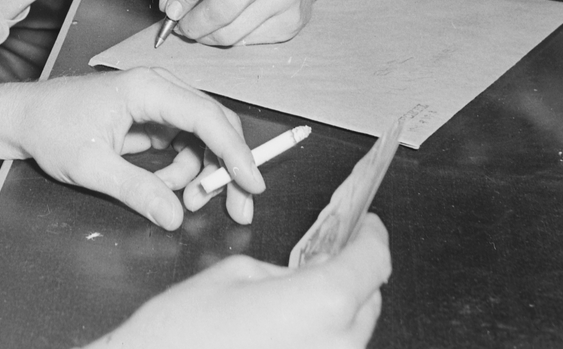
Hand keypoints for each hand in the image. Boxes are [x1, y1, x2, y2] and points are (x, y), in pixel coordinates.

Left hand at [0, 66, 263, 229]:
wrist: (25, 117)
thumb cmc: (52, 130)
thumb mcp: (90, 166)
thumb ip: (136, 190)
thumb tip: (175, 216)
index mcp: (146, 89)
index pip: (206, 117)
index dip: (235, 152)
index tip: (253, 184)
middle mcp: (157, 87)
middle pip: (213, 123)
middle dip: (227, 167)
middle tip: (236, 208)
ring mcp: (155, 100)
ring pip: (201, 135)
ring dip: (202, 172)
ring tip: (183, 202)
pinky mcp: (150, 115)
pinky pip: (183, 141)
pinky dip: (184, 168)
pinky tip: (164, 187)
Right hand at [91, 213, 390, 348]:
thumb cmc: (189, 327)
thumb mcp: (237, 272)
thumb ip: (284, 271)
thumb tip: (302, 278)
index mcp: (323, 302)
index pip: (373, 262)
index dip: (372, 237)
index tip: (366, 224)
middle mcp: (337, 344)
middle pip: (370, 300)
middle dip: (354, 272)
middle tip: (331, 252)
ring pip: (353, 332)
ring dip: (340, 307)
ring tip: (307, 288)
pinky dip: (321, 334)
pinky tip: (293, 322)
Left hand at [156, 0, 347, 45]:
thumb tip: (166, 2)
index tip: (170, 7)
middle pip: (222, 7)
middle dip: (192, 23)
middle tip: (179, 26)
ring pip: (233, 31)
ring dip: (205, 36)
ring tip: (196, 28)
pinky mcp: (293, 20)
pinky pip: (248, 41)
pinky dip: (227, 38)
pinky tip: (223, 27)